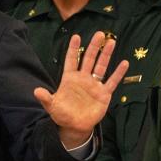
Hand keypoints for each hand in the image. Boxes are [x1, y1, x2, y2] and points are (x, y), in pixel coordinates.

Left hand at [34, 31, 128, 148]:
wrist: (75, 126)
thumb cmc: (62, 114)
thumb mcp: (52, 106)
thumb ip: (45, 98)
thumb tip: (36, 91)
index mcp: (69, 79)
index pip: (71, 60)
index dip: (73, 49)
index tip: (76, 36)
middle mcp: (83, 79)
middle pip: (88, 59)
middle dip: (93, 47)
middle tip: (99, 34)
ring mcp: (94, 85)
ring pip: (101, 66)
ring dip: (106, 55)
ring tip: (111, 42)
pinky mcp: (104, 94)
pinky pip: (112, 81)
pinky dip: (118, 73)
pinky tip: (124, 63)